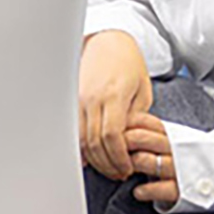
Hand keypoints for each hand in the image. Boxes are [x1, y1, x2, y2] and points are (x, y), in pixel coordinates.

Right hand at [77, 30, 154, 179]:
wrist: (107, 41)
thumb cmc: (128, 63)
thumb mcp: (142, 90)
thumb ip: (135, 117)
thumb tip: (128, 144)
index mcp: (113, 95)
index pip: (112, 136)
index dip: (118, 157)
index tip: (126, 167)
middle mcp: (92, 98)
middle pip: (95, 142)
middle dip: (107, 163)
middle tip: (118, 173)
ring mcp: (78, 100)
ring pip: (81, 139)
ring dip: (94, 158)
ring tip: (107, 167)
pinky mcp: (71, 101)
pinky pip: (73, 131)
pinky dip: (80, 147)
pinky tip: (88, 158)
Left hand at [122, 112, 179, 208]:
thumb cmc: (186, 160)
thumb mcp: (171, 141)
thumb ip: (150, 134)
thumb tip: (120, 126)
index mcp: (172, 134)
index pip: (143, 122)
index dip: (124, 127)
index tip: (114, 134)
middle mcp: (177, 148)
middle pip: (140, 138)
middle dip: (122, 144)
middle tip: (114, 153)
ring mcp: (180, 168)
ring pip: (146, 160)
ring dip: (131, 165)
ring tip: (126, 171)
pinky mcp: (183, 189)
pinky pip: (161, 188)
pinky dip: (145, 190)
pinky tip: (139, 191)